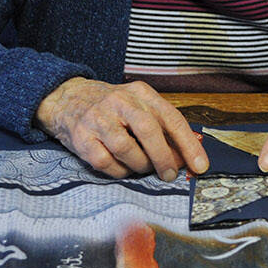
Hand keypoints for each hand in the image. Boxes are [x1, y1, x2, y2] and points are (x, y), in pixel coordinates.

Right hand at [36, 77, 208, 180]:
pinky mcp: (82, 138)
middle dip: (163, 157)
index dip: (188, 144)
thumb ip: (163, 124)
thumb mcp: (139, 104)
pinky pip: (105, 162)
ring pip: (126, 148)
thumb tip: (191, 149)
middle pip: (148, 130)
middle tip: (170, 174)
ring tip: (143, 168)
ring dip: (140, 165)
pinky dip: (119, 171)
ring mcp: (98, 119)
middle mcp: (120, 102)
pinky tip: (123, 168)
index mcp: (140, 93)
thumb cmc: (112, 107)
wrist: (67, 98)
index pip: (170, 117)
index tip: (200, 165)